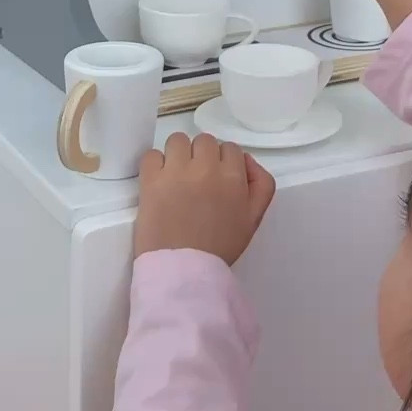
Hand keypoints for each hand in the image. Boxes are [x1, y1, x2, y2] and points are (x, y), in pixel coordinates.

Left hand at [135, 133, 275, 264]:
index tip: (216, 181)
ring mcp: (176, 171)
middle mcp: (206, 167)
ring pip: (177, 140)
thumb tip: (245, 161)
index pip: (231, 149)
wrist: (184, 270)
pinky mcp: (151, 179)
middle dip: (201, 157)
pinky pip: (151, 155)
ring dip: (177, 155)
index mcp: (233, 176)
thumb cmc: (220, 248)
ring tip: (175, 178)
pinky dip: (154, 165)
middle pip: (205, 141)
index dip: (223, 164)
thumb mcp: (253, 219)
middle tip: (196, 180)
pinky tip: (158, 182)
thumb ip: (261, 185)